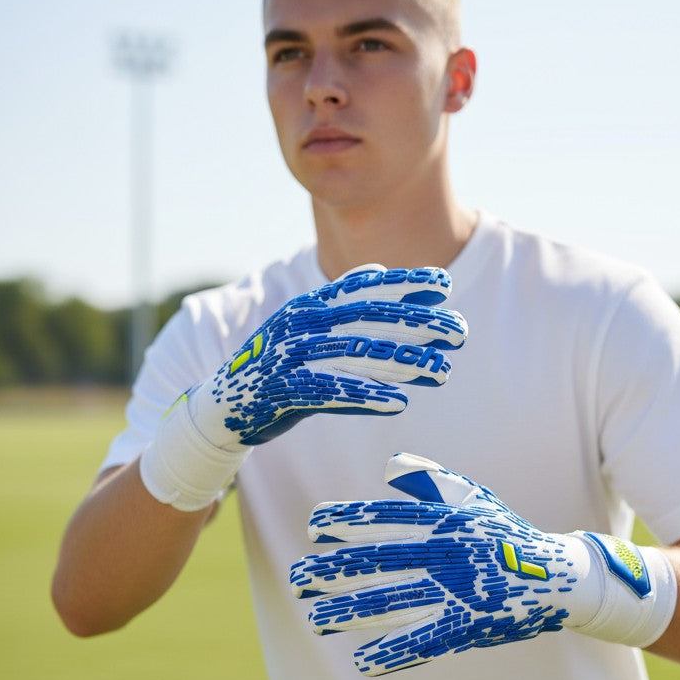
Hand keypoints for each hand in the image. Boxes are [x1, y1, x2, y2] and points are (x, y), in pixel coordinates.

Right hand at [140, 270, 465, 511]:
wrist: (219, 407)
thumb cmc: (274, 368)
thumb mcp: (306, 328)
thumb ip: (341, 304)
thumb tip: (380, 272)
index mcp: (307, 305)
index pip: (363, 288)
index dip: (403, 284)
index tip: (444, 284)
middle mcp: (299, 324)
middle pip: (368, 317)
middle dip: (418, 322)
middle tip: (460, 330)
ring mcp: (289, 356)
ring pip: (356, 353)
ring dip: (404, 361)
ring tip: (443, 371)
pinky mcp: (282, 391)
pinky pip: (331, 391)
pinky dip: (366, 394)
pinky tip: (400, 401)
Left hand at [290, 454, 675, 673]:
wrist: (558, 576)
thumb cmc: (507, 534)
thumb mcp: (474, 499)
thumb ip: (432, 482)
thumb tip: (391, 465)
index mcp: (445, 521)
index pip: (386, 518)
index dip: (348, 522)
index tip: (313, 528)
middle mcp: (447, 553)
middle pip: (379, 561)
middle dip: (334, 570)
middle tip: (297, 580)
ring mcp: (459, 591)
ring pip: (394, 602)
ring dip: (351, 613)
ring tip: (316, 620)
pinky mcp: (471, 626)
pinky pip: (426, 641)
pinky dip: (395, 654)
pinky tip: (363, 664)